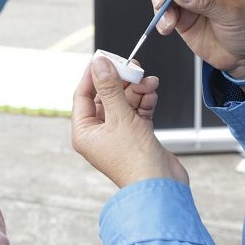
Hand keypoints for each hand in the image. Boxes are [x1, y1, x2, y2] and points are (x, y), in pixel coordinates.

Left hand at [71, 57, 188, 188]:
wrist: (161, 186)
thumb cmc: (136, 161)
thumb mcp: (119, 117)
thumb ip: (110, 88)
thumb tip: (99, 63)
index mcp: (84, 133)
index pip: (83, 95)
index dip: (94, 74)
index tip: (104, 57)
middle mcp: (98, 134)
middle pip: (106, 97)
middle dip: (122, 81)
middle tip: (133, 67)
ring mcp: (118, 135)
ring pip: (124, 103)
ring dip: (137, 90)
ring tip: (149, 81)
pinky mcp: (136, 136)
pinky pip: (137, 112)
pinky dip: (145, 101)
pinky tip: (152, 93)